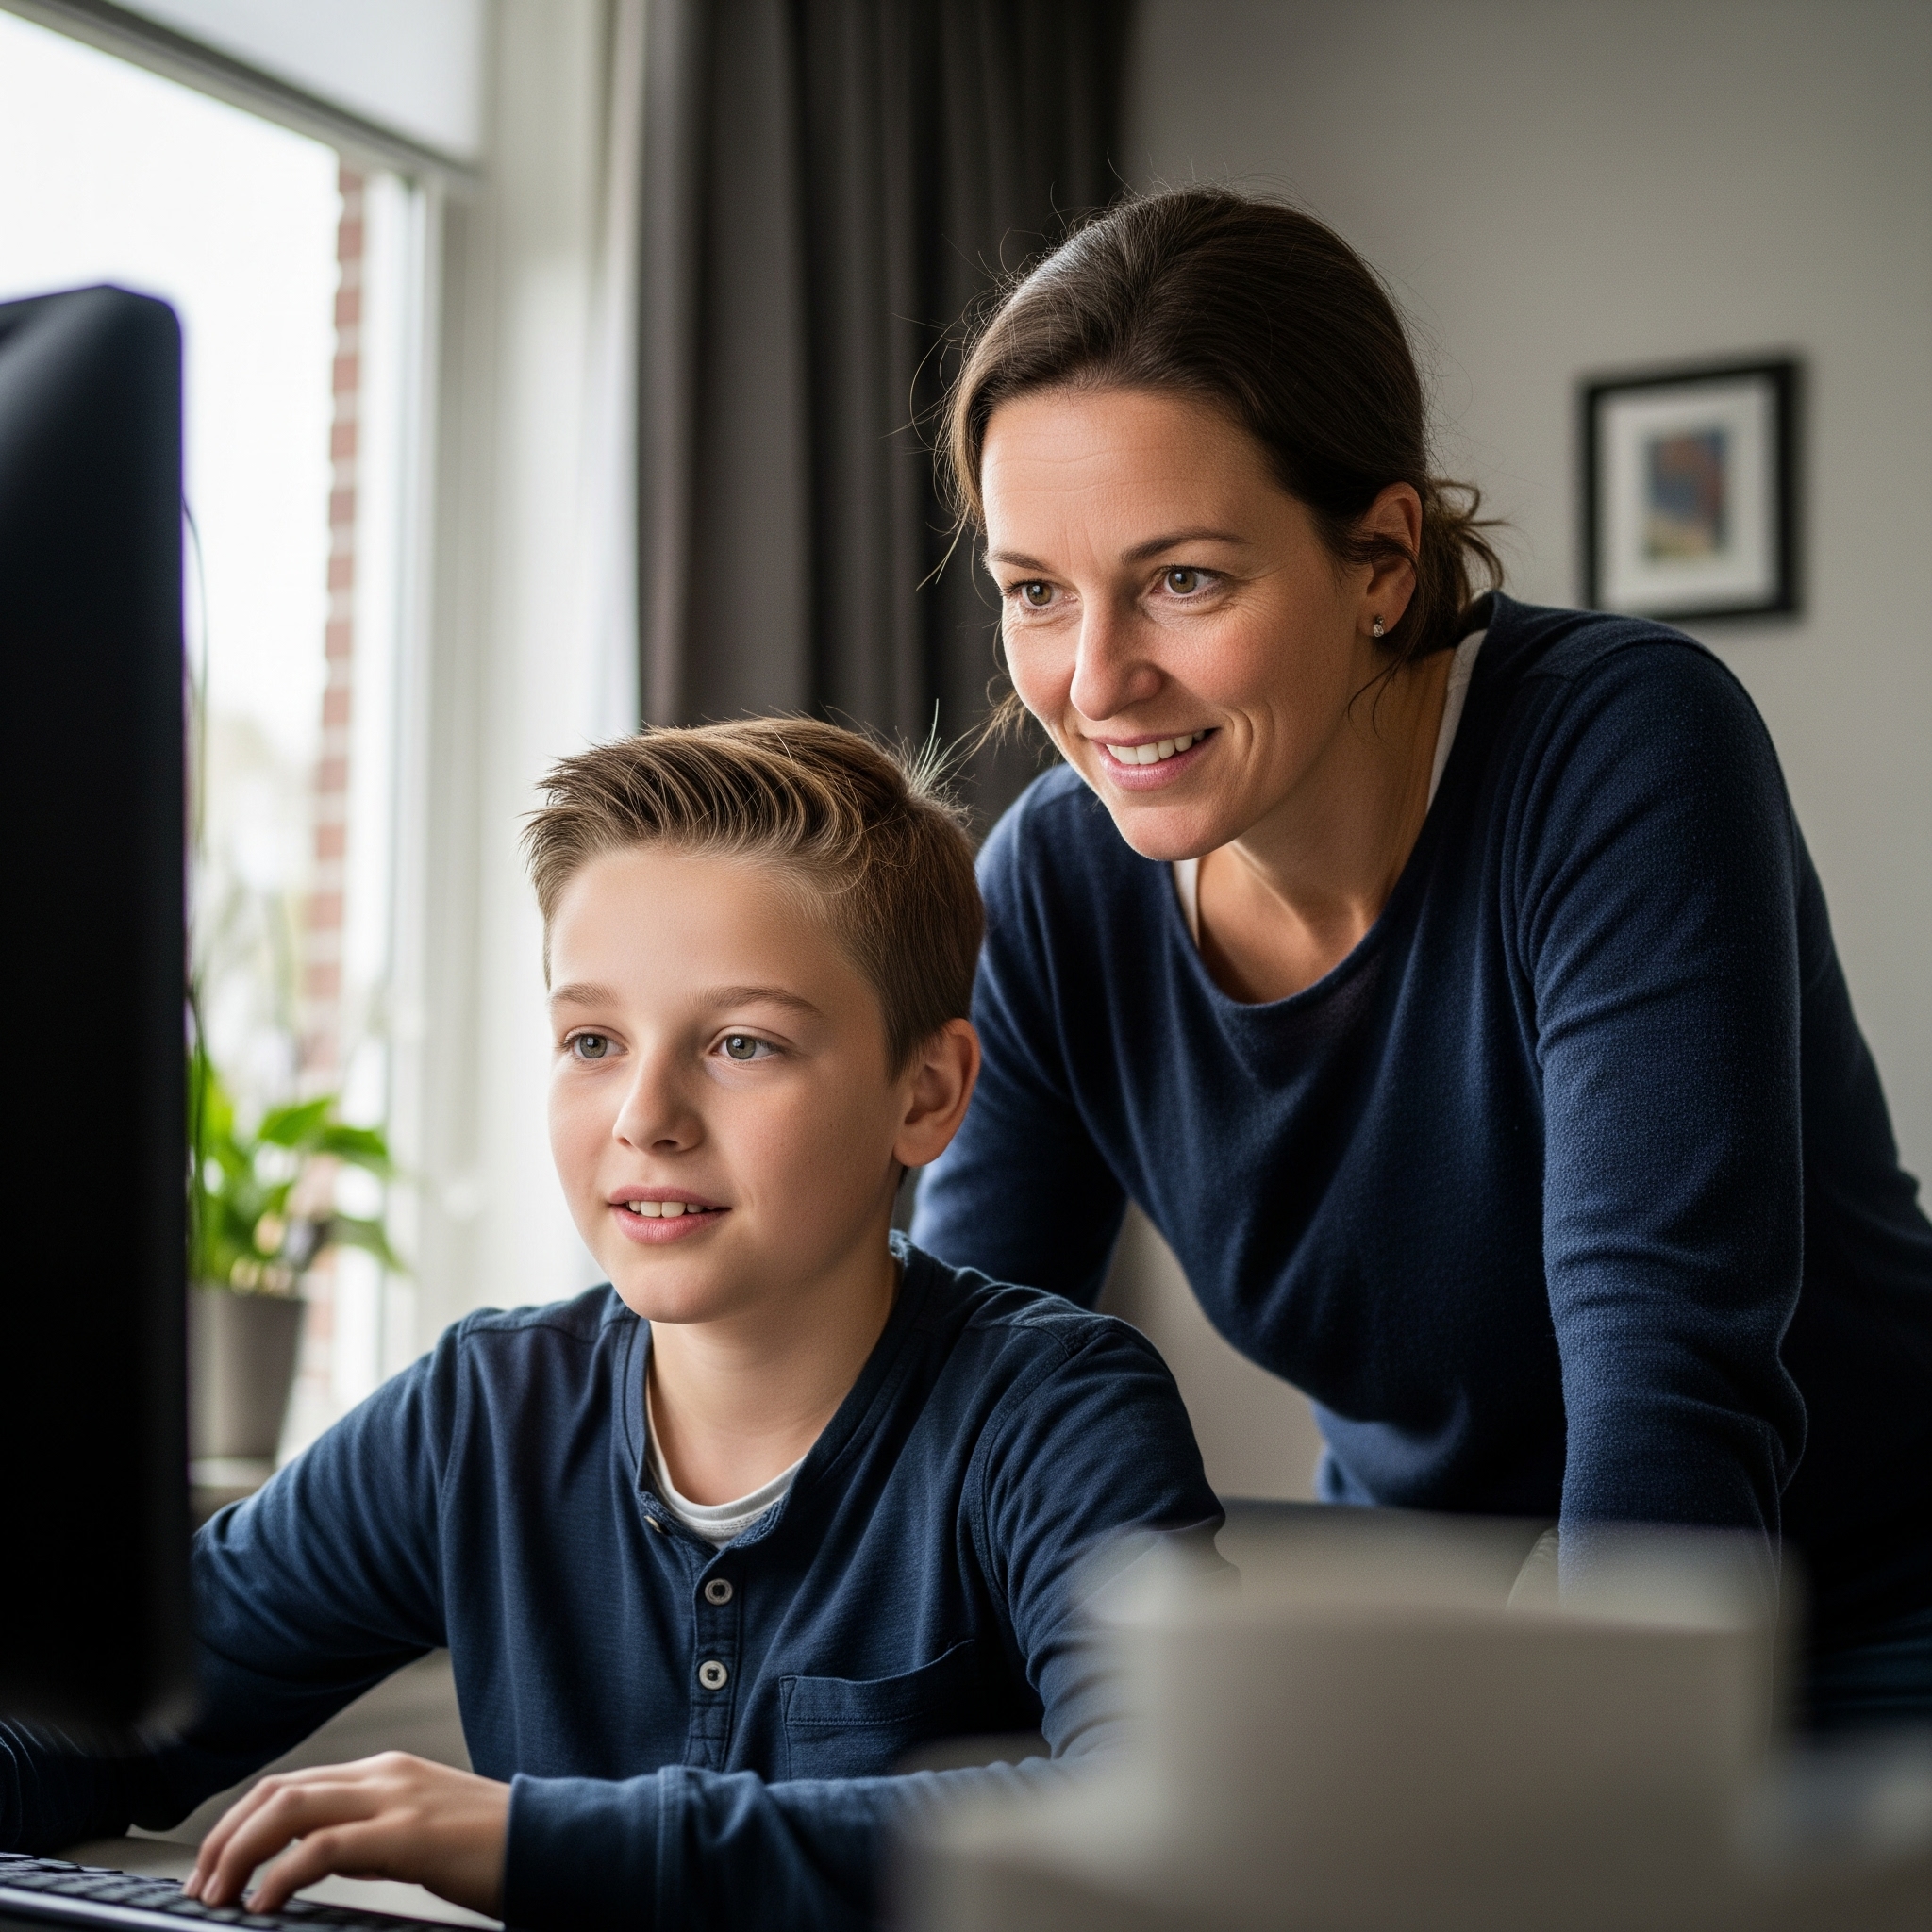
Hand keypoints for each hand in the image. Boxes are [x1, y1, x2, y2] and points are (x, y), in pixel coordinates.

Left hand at [184, 1752, 509, 1917]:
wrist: (553, 1841)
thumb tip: (311, 1861)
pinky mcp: (407, 1834)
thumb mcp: (419, 1831)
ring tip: (218, 1895)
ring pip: (289, 1808)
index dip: (239, 1825)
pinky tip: (264, 1905)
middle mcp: (384, 1774)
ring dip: (240, 1854)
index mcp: (385, 1772)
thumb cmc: (492, 1847)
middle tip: (200, 1886)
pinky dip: (281, 1875)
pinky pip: (323, 1848)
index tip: (213, 1869)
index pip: (290, 1785)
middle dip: (225, 1838)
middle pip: (278, 1791)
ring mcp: (396, 1799)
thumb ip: (370, 1835)